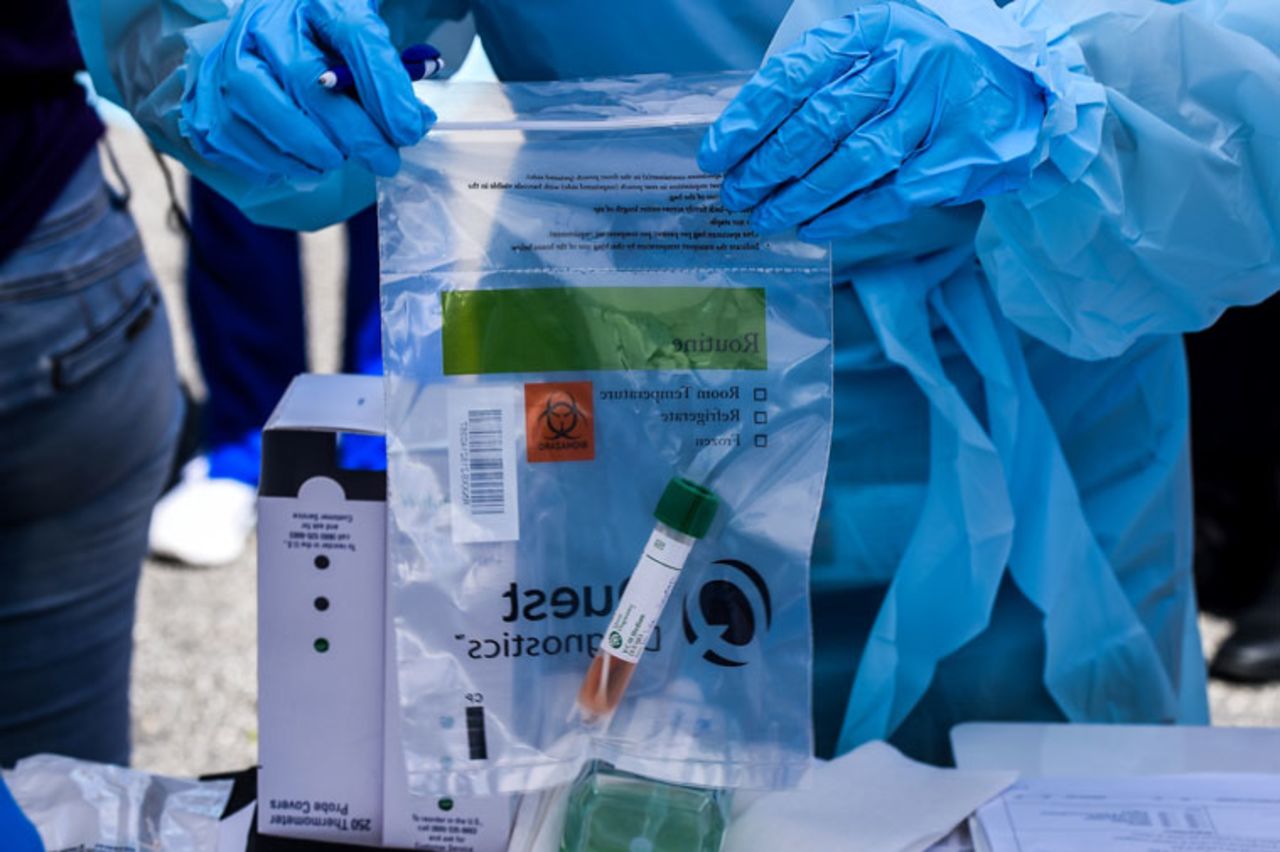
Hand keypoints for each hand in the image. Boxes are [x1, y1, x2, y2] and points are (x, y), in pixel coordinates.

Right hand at [180, 0, 433, 180]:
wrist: (257, 43)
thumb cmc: (317, 43)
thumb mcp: (357, 43)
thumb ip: (387, 75)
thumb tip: (413, 124)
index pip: (354, 35)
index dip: (385, 88)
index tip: (409, 130)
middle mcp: (261, 24)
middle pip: (309, 84)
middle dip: (354, 133)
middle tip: (384, 160)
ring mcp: (225, 61)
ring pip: (267, 114)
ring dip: (312, 151)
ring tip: (338, 159)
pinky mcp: (204, 100)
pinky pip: (237, 142)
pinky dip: (277, 163)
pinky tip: (304, 164)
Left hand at [699, 3, 1044, 239]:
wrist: (1023, 81)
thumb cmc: (927, 69)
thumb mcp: (878, 48)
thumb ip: (823, 77)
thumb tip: (749, 131)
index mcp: (875, 29)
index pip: (794, 75)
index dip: (748, 119)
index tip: (715, 154)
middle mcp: (907, 63)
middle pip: (818, 123)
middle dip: (766, 166)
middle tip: (735, 194)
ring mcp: (937, 109)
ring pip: (852, 162)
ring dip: (799, 197)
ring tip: (766, 218)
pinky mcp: (961, 154)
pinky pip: (891, 193)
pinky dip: (847, 216)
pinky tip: (814, 228)